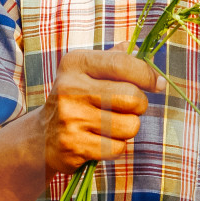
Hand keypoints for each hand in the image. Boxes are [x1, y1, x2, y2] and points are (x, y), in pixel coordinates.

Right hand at [39, 49, 162, 174]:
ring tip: (111, 126)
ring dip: (127, 129)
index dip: (147, 75)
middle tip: (128, 108)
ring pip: (129, 126)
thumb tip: (143, 52)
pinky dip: (116, 147)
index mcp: (76, 63)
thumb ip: (115, 58)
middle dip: (139, 105)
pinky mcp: (74, 145)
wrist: (42, 136)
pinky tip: (101, 141)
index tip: (156, 84)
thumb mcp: (87, 71)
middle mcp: (70, 88)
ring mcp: (70, 118)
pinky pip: (117, 148)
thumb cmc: (76, 99)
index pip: (123, 64)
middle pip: (132, 97)